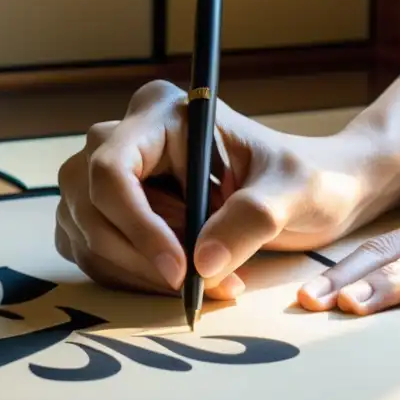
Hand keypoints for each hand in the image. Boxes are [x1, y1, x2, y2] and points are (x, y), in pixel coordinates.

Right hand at [55, 80, 380, 299]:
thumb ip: (251, 219)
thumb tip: (202, 262)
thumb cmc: (306, 179)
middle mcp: (127, 137)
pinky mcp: (111, 212)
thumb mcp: (293, 193)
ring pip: (88, 232)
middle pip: (91, 203)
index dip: (138, 224)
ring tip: (204, 281)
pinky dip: (130, 278)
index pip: (113, 168)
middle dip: (140, 255)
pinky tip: (178, 281)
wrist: (312, 194)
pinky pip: (93, 251)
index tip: (180, 271)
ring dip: (137, 271)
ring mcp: (111, 175)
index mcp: (163, 113)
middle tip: (197, 285)